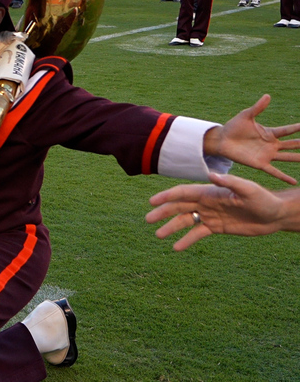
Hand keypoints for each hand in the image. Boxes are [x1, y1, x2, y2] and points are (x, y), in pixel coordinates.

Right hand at [146, 172, 288, 249]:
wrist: (275, 216)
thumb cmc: (263, 199)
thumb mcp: (248, 190)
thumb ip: (229, 183)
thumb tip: (210, 175)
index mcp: (210, 191)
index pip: (184, 193)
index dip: (167, 196)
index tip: (152, 202)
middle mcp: (206, 202)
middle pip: (179, 206)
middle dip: (163, 212)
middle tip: (148, 220)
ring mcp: (210, 215)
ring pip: (185, 221)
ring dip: (171, 227)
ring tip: (158, 235)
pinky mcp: (216, 227)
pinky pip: (197, 234)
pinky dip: (186, 240)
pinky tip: (176, 248)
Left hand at [203, 94, 299, 183]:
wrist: (222, 140)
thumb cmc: (233, 127)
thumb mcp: (246, 116)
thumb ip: (258, 108)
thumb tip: (268, 96)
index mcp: (269, 133)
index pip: (288, 130)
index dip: (298, 128)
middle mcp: (271, 145)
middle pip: (292, 144)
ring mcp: (267, 155)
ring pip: (287, 157)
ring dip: (298, 159)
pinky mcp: (260, 163)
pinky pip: (274, 171)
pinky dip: (284, 177)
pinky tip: (294, 182)